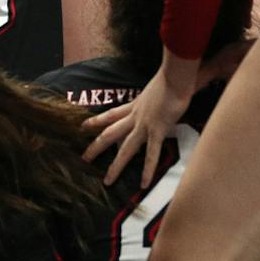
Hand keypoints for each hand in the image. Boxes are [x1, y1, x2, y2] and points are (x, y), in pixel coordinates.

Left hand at [83, 60, 197, 187]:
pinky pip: (150, 154)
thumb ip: (161, 91)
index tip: (83, 126)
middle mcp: (135, 116)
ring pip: (125, 148)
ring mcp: (144, 125)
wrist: (175, 76)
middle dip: (96, 147)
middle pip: (110, 133)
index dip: (97, 120)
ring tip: (107, 181)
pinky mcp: (156, 130)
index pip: (111, 114)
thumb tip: (169, 88)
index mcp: (135, 104)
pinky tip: (144, 184)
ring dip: (116, 166)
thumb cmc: (171, 76)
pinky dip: (147, 170)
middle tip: (84, 158)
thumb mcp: (160, 85)